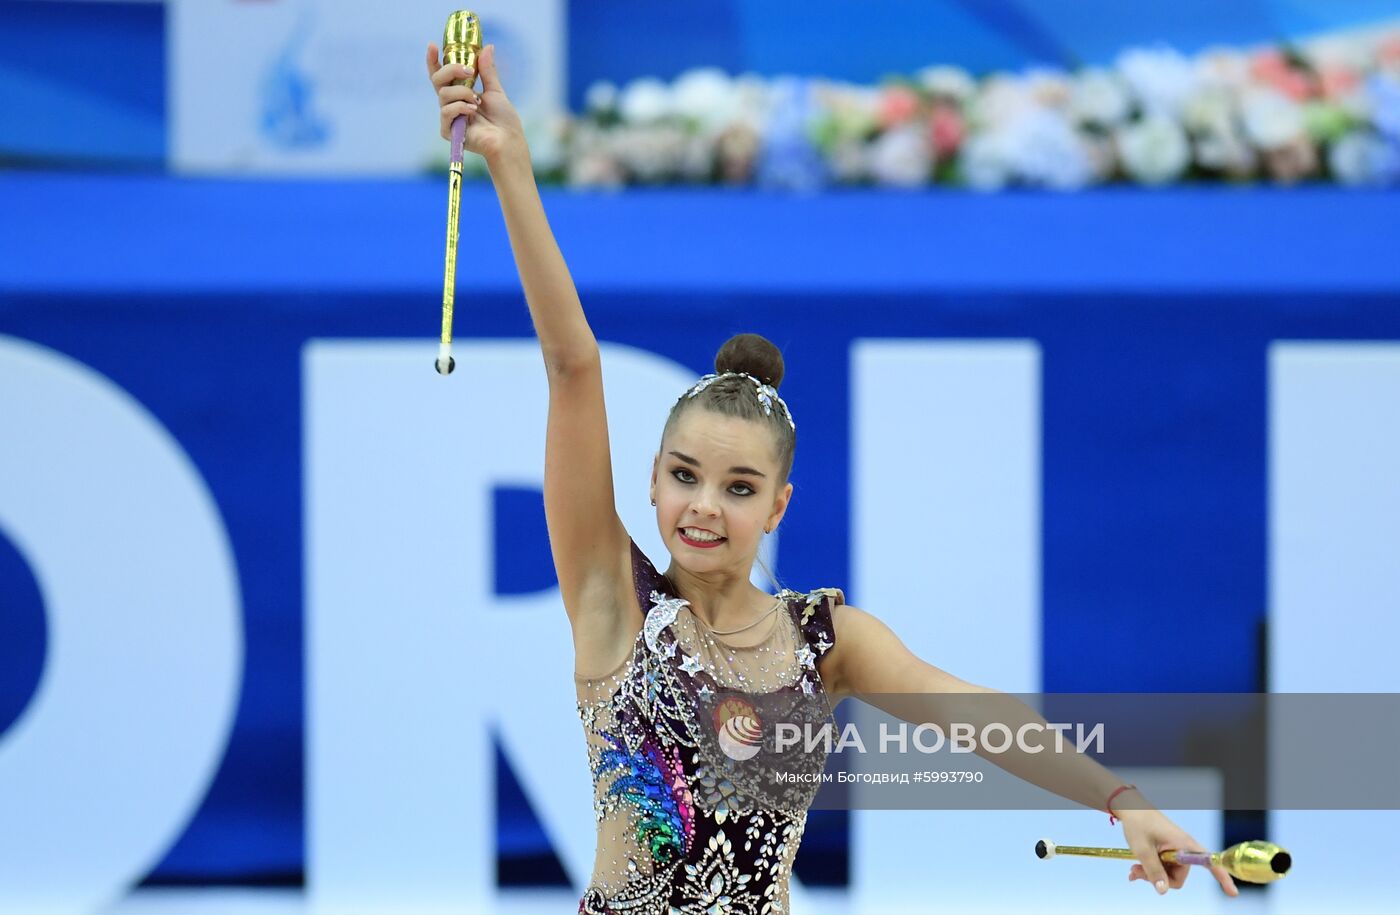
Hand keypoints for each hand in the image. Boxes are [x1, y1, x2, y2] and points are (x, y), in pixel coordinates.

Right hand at [424, 42, 525, 164]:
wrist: (508, 140)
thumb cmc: (503, 120)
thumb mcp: (495, 90)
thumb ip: (487, 70)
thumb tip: (488, 47)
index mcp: (459, 93)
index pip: (441, 75)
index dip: (434, 61)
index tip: (433, 46)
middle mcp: (451, 103)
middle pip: (437, 79)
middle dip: (451, 70)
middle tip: (469, 71)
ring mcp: (449, 117)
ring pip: (443, 94)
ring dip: (463, 93)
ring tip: (478, 101)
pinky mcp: (448, 131)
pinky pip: (446, 111)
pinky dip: (460, 107)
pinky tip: (473, 111)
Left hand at [1118, 807, 1238, 896]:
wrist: (1130, 808)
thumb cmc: (1138, 824)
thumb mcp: (1142, 849)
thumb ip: (1153, 870)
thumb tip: (1163, 891)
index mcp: (1184, 845)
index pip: (1209, 862)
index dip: (1222, 877)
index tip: (1233, 893)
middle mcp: (1183, 849)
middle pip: (1178, 877)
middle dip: (1158, 878)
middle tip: (1137, 871)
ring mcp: (1175, 852)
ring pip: (1168, 875)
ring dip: (1151, 875)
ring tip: (1134, 868)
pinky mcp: (1167, 853)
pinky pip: (1163, 869)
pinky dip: (1150, 871)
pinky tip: (1135, 870)